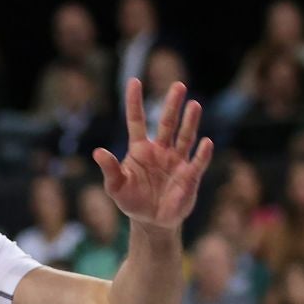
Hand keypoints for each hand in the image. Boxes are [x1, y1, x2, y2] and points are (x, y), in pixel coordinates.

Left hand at [92, 80, 211, 232]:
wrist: (151, 221)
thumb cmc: (131, 200)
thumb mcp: (115, 186)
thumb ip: (110, 169)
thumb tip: (97, 152)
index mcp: (140, 149)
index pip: (137, 120)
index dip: (134, 102)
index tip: (134, 81)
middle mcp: (161, 150)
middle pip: (167, 123)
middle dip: (172, 105)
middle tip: (178, 86)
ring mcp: (177, 162)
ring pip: (185, 137)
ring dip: (190, 122)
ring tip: (194, 105)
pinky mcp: (189, 177)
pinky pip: (197, 163)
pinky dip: (202, 154)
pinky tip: (206, 142)